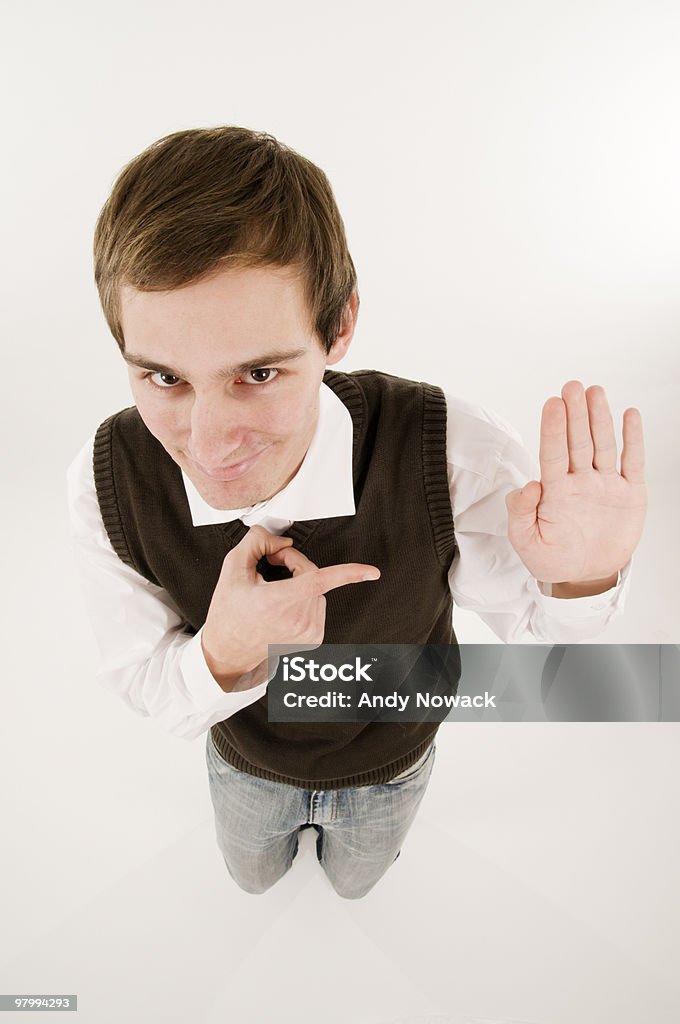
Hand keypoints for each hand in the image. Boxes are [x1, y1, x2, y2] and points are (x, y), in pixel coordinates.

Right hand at [201, 525, 380, 689]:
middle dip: (294, 564)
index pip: (321, 580)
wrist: (229, 650)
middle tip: (272, 563)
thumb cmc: (229, 613)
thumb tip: (281, 541)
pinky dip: (304, 600)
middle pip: (313, 575)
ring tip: (274, 591)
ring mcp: (308, 632)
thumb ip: (256, 542)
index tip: (372, 572)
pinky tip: (283, 608)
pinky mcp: (313, 639)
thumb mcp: (232, 569)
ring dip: (300, 583)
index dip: (350, 573)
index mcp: (279, 602)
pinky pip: (317, 606)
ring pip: (317, 591)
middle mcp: (298, 620)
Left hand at [504, 381, 646, 584]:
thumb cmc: (552, 558)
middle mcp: (580, 482)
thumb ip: (521, 514)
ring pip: (603, 445)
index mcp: (555, 491)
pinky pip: (632, 462)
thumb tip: (530, 485)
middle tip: (572, 386)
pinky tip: (630, 415)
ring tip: (595, 392)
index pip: (553, 453)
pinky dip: (633, 439)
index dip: (553, 429)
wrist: (584, 577)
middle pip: (578, 441)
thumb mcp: (526, 542)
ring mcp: (605, 485)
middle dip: (575, 414)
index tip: (553, 403)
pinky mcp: (629, 493)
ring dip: (600, 418)